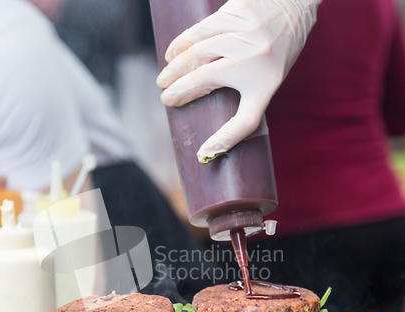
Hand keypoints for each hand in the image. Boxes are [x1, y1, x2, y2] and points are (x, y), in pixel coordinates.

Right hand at [157, 0, 321, 163]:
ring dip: (175, 67)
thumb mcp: (267, 81)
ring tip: (164, 79)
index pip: (244, 121)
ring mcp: (243, 34)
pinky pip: (201, 30)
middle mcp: (254, 59)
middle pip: (205, 78)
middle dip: (179, 89)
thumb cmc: (276, 52)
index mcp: (265, 83)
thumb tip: (207, 134)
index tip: (203, 151)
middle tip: (165, 97)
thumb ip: (241, 103)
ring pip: (198, 53)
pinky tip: (172, 53)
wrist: (294, 5)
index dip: (224, 139)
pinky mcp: (235, 13)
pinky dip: (182, 43)